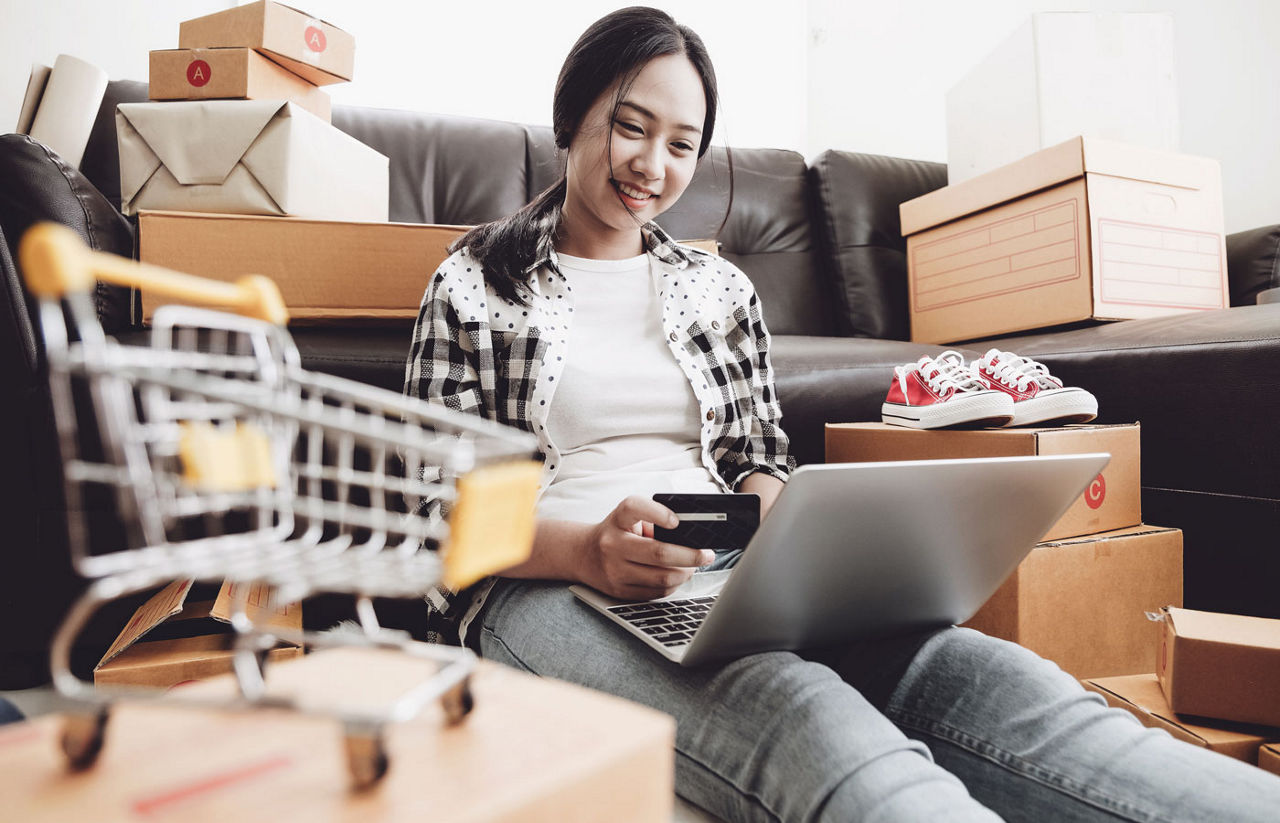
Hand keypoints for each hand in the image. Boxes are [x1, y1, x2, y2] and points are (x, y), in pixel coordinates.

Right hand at [580, 495, 714, 599]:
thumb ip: (654, 519)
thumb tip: (689, 535)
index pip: (636, 508)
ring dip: (685, 573)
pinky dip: (672, 585)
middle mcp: (613, 544)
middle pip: (659, 553)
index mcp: (618, 519)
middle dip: (691, 556)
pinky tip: (676, 577)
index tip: (676, 521)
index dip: (659, 514)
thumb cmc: (615, 532)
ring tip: (692, 567)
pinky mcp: (619, 592)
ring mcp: (615, 571)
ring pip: (662, 578)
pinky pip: (655, 593)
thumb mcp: (628, 517)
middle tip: (706, 555)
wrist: (583, 554)